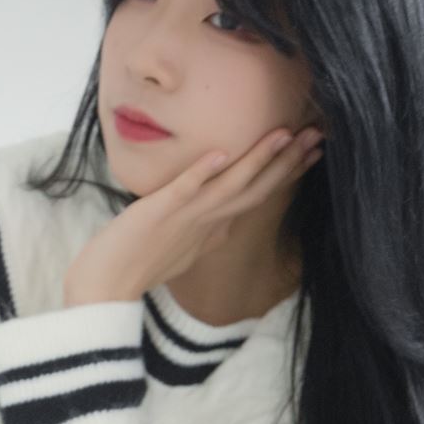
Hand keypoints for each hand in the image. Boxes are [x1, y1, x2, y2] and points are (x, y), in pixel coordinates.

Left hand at [64, 124, 323, 306]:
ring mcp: (186, 218)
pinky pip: (185, 189)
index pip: (258, 195)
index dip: (288, 172)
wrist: (106, 289)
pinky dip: (203, 172)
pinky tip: (222, 153)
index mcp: (214, 228)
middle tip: (318, 134)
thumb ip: (204, 229)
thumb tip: (222, 222)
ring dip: (258, 160)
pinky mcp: (160, 213)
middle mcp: (207, 222)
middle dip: (289, 161)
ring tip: (283, 134)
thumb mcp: (182, 245)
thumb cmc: (138, 265)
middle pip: (256, 188)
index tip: (314, 151)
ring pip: (231, 186)